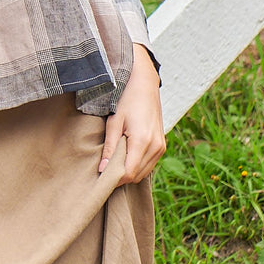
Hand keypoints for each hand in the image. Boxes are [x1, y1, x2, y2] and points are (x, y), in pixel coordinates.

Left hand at [99, 45, 164, 185]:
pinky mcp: (162, 145)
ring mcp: (161, 146)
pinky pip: (149, 163)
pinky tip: (125, 156)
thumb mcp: (113, 122)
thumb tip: (101, 170)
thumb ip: (109, 147)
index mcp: (142, 141)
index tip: (101, 176)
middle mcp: (155, 146)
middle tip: (105, 169)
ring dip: (129, 171)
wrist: (144, 84)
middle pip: (137, 175)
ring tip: (114, 162)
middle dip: (121, 176)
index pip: (129, 173)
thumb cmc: (126, 100)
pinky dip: (138, 165)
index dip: (115, 178)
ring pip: (144, 171)